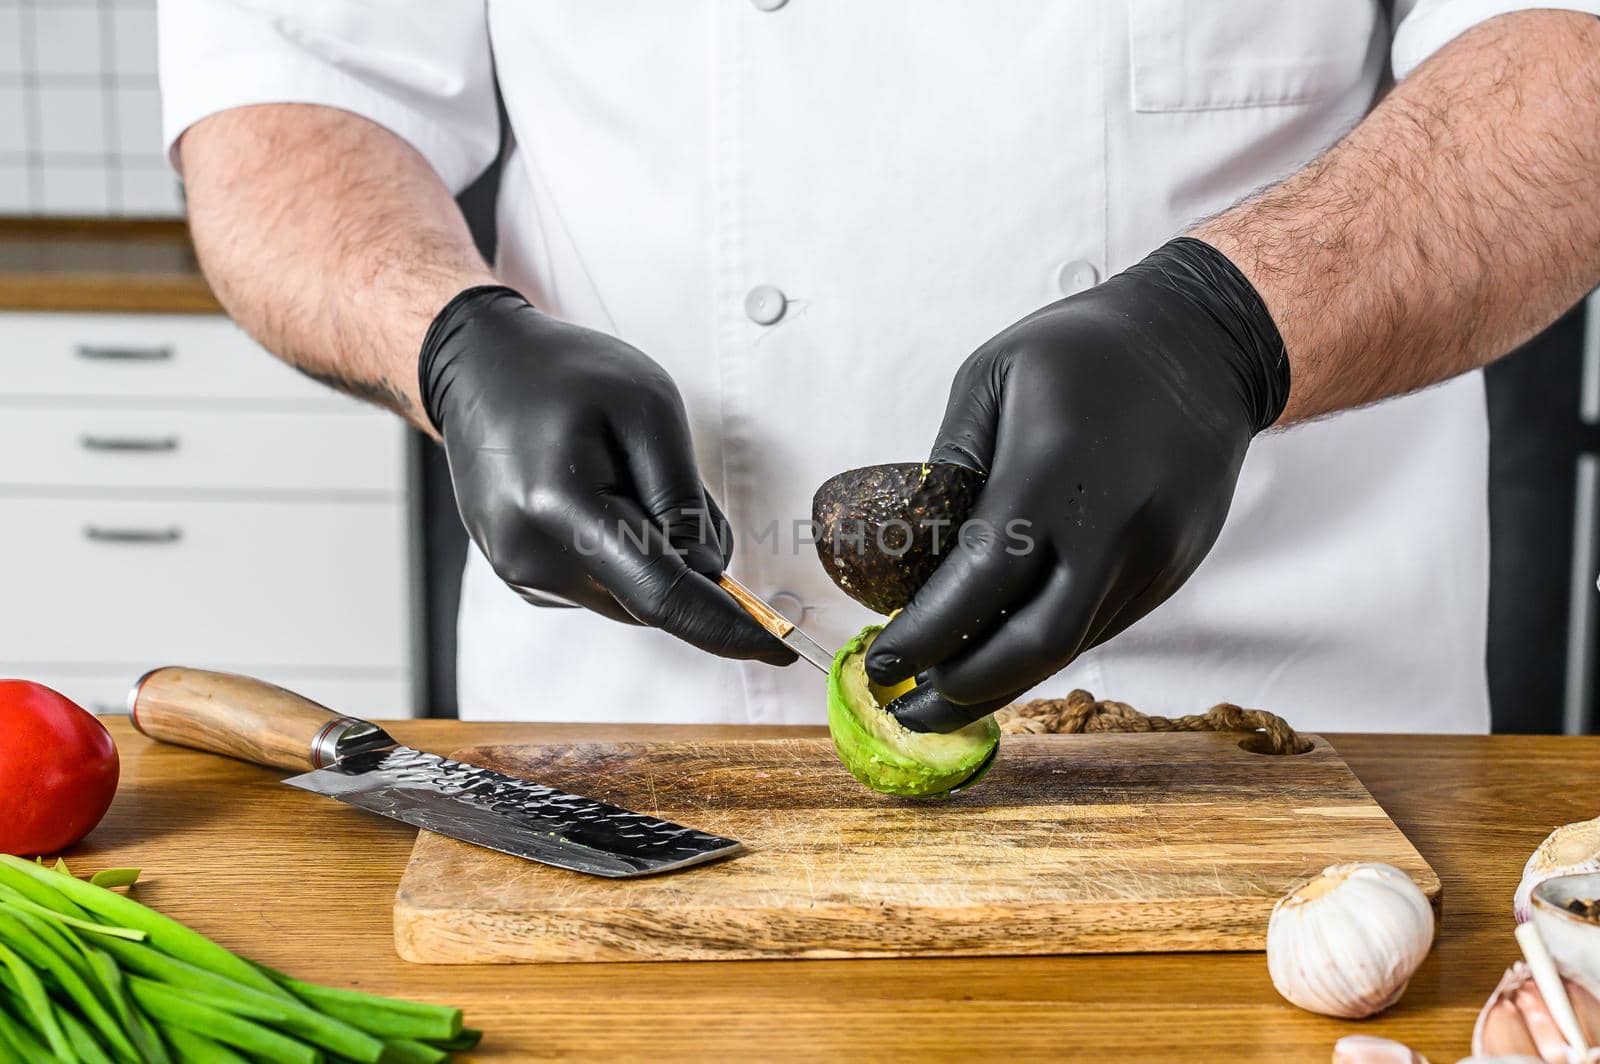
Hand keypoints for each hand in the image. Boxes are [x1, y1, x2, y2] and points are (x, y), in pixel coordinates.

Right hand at [419, 286, 793, 664]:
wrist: (479, 369)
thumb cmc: (565, 375)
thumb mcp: (648, 408)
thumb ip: (682, 497)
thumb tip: (708, 572)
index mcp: (560, 508)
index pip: (662, 595)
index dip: (727, 628)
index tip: (780, 650)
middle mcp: (530, 556)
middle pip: (651, 599)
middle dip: (690, 560)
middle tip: (667, 476)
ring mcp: (520, 572)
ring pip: (630, 597)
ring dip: (655, 555)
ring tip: (621, 473)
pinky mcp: (522, 576)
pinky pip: (603, 585)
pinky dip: (625, 554)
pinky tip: (599, 494)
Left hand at [867, 239, 1288, 730]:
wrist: (1205, 343)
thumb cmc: (1087, 348)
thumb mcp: (991, 376)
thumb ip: (949, 463)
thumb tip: (910, 546)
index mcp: (1056, 469)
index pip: (981, 580)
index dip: (927, 634)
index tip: (882, 663)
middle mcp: (1113, 524)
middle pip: (1035, 643)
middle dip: (964, 690)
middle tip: (908, 710)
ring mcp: (1151, 554)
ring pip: (1070, 647)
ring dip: (1003, 681)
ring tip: (944, 697)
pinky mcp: (1172, 568)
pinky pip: (1101, 627)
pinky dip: (1045, 649)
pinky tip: (1003, 656)